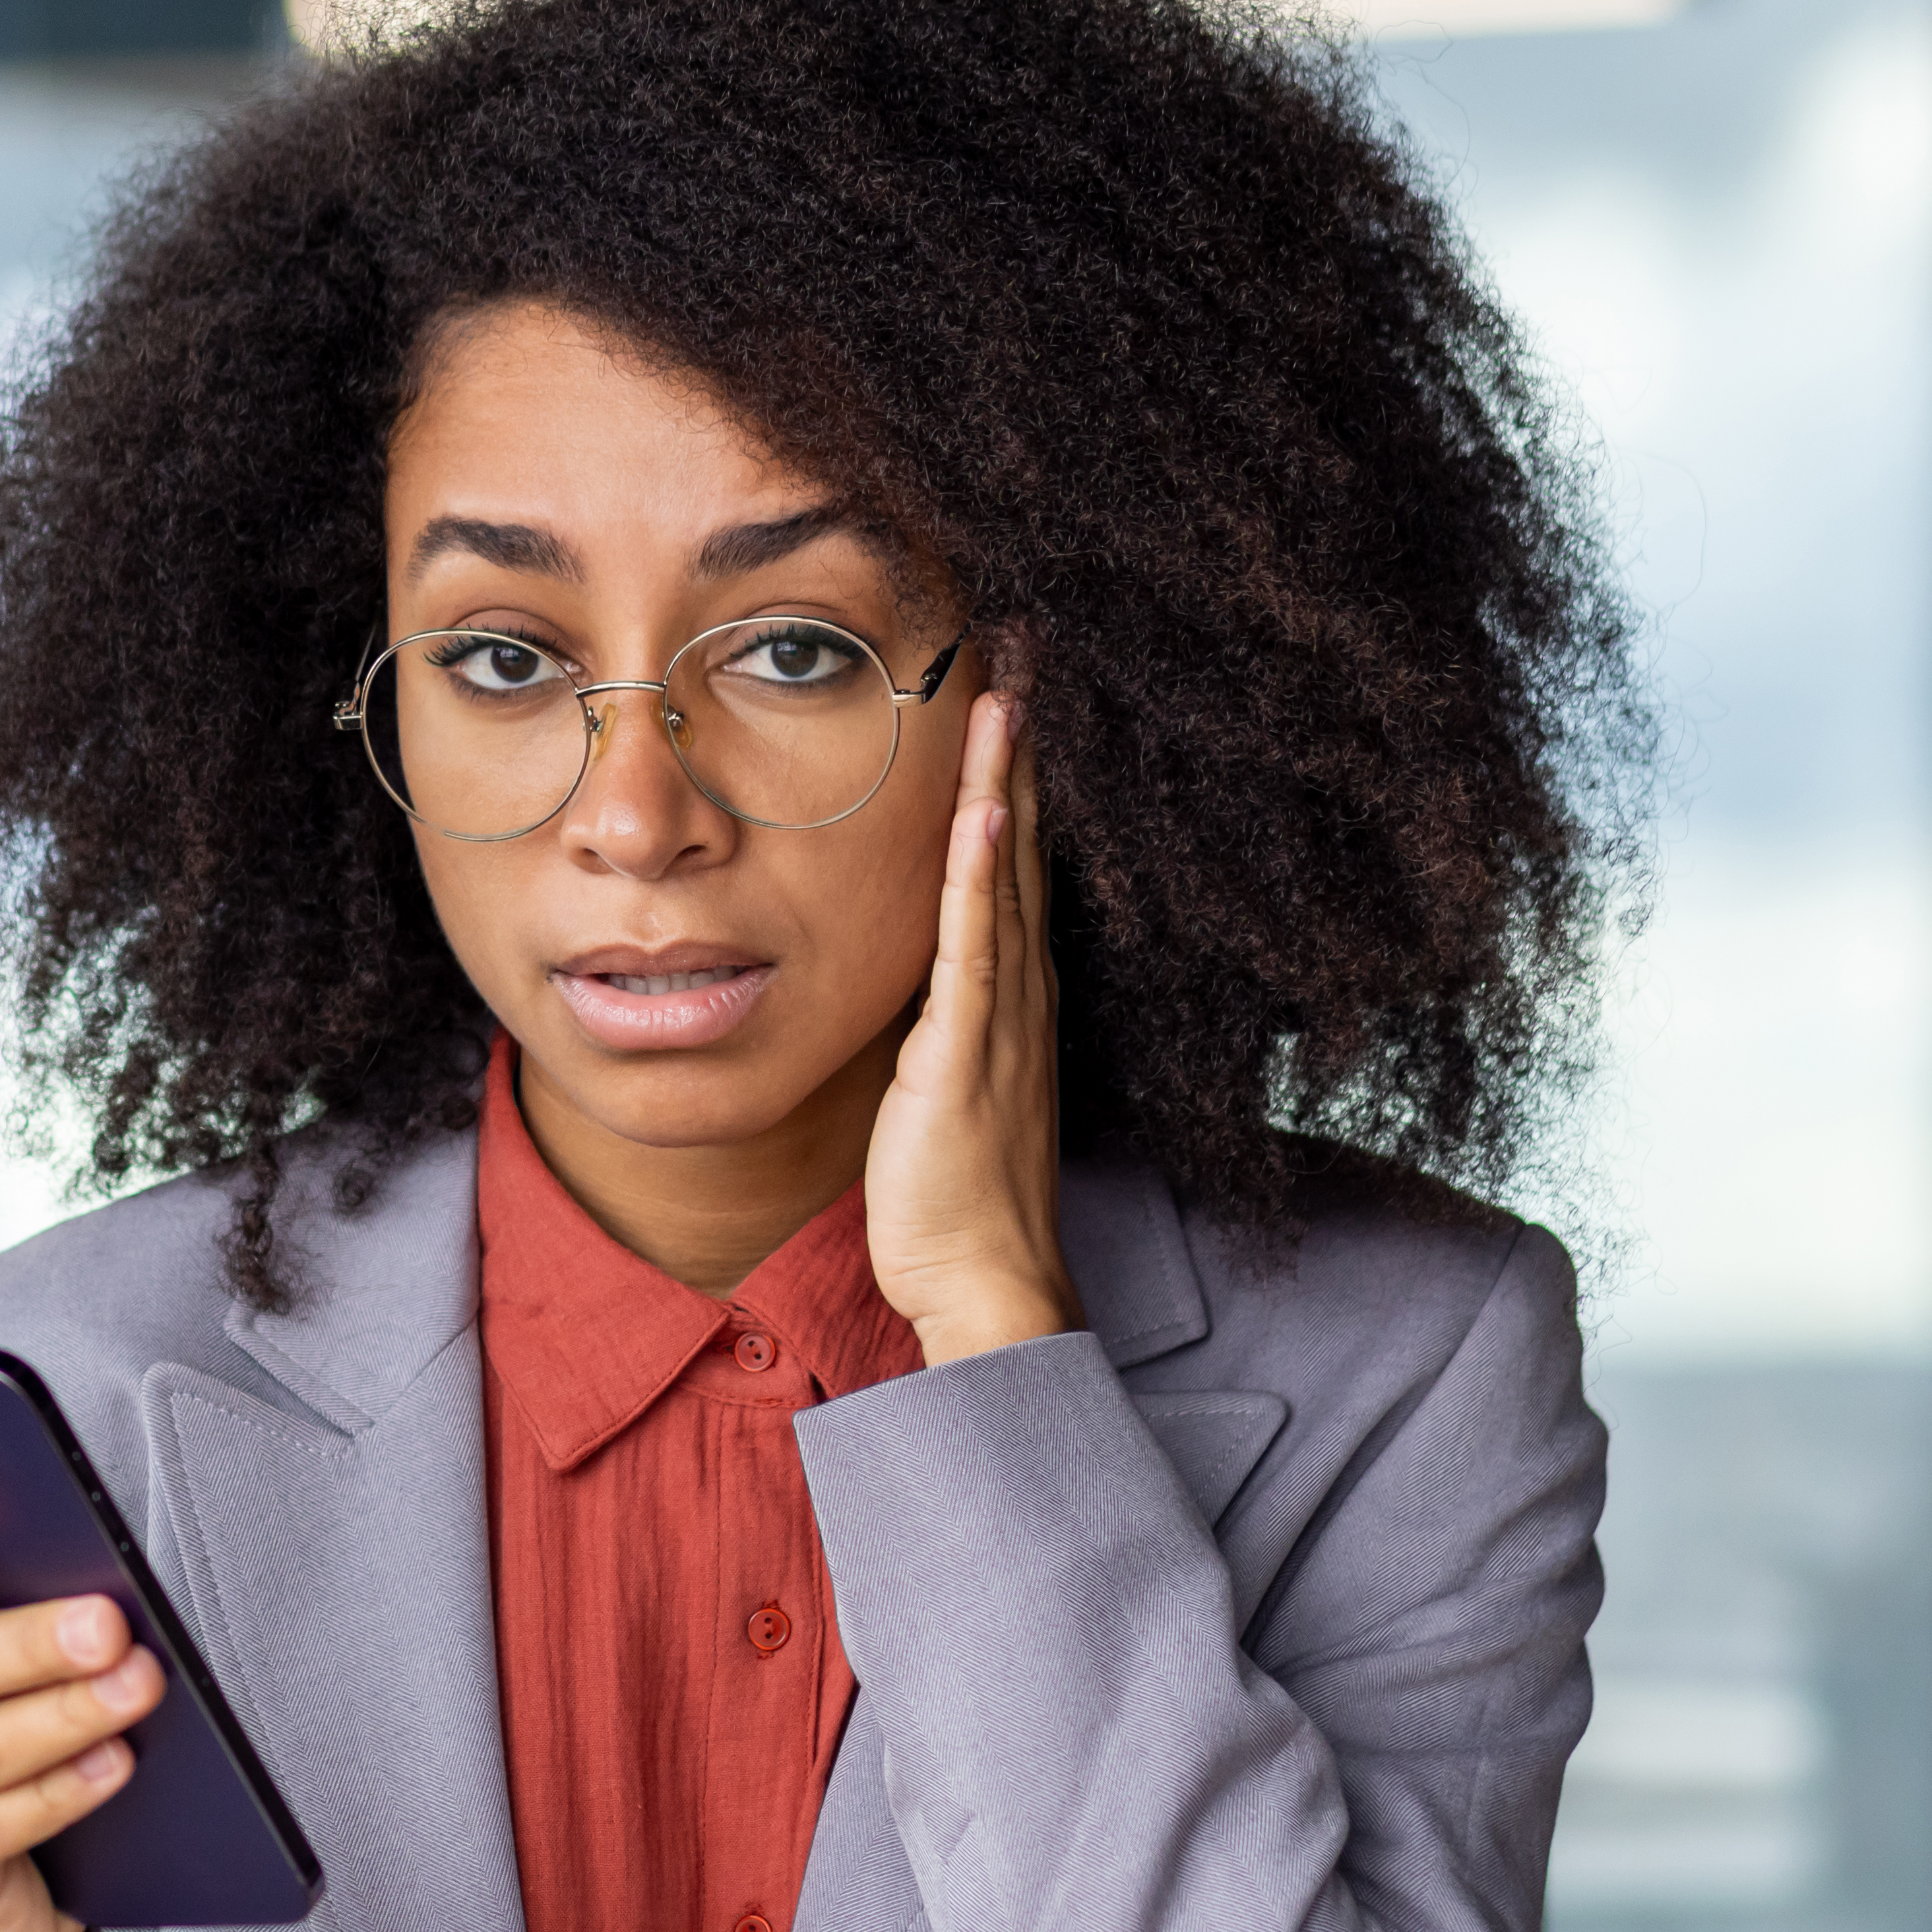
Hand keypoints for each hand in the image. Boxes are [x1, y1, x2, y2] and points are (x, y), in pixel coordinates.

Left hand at [864, 687, 1078, 1364]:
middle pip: (1022, 843)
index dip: (1013, 775)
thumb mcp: (936, 1087)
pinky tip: (985, 807)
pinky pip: (976, 946)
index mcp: (1008, 997)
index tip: (1009, 693)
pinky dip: (980, 874)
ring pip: (1003, 873)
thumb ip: (930, 1026)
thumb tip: (903, 984)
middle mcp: (1018, 990)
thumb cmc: (955, 1199)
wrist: (984, 1281)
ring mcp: (999, 1017)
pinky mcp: (966, 1051)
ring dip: (1007, 779)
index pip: (1010, 863)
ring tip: (1009, 689)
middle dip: (1024, 747)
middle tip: (1028, 649)